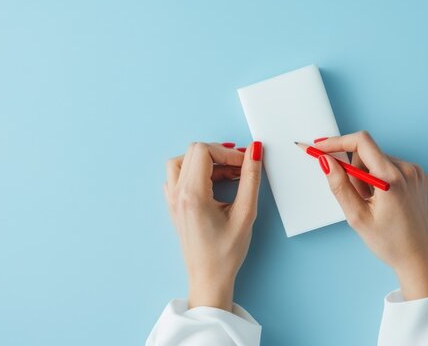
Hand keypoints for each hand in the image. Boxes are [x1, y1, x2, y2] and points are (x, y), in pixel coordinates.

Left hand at [164, 141, 262, 310]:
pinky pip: (177, 176)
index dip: (227, 151)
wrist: (209, 278)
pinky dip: (194, 171)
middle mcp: (177, 194)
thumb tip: (254, 151)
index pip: (204, 151)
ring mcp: (172, 200)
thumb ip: (250, 178)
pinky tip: (213, 183)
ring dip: (205, 161)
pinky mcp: (174, 205)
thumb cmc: (226, 252)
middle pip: (193, 152)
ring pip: (182, 161)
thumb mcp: (245, 213)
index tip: (245, 162)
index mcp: (192, 194)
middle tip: (240, 166)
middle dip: (219, 154)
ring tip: (228, 173)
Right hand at [314, 131, 427, 299]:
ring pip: (379, 160)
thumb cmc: (389, 243)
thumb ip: (339, 185)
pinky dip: (382, 179)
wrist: (417, 259)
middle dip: (355, 171)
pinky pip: (392, 167)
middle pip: (368, 153)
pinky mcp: (420, 177)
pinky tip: (386, 201)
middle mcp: (408, 170)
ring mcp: (417, 173)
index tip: (321, 147)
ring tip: (374, 204)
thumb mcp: (357, 217)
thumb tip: (325, 161)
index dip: (337, 142)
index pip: (361, 142)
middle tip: (358, 198)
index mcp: (392, 178)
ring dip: (369, 176)